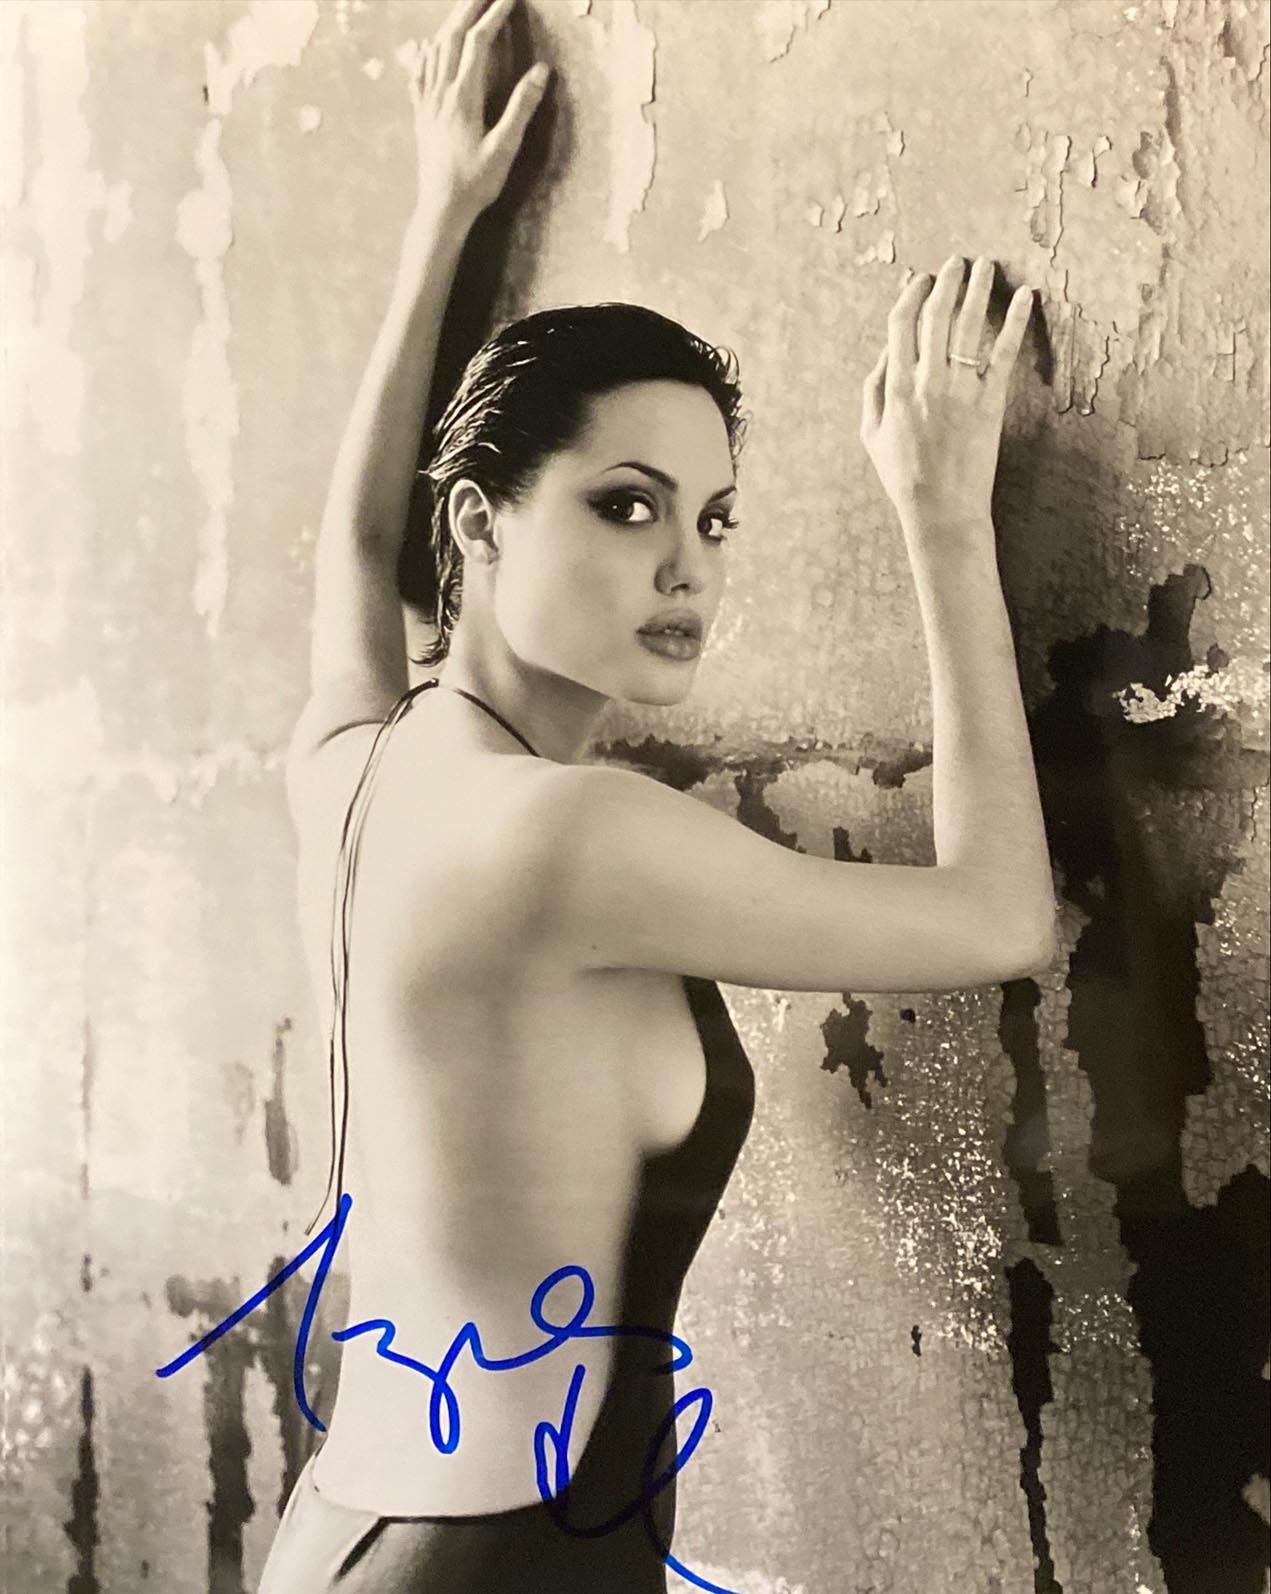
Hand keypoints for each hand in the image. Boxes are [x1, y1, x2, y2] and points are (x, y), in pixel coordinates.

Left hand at [408, 0, 549, 224]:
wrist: (441, 208)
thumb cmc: (475, 182)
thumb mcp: (504, 149)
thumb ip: (521, 107)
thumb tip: (541, 70)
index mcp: (463, 97)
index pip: (478, 42)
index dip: (494, 15)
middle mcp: (440, 92)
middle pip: (451, 36)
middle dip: (468, 7)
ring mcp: (427, 101)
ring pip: (433, 49)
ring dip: (449, 23)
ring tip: (463, 9)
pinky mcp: (420, 114)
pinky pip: (418, 71)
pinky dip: (426, 51)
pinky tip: (427, 46)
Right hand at [859, 255, 1033, 533]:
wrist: (940, 510)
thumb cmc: (903, 476)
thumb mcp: (871, 435)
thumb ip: (873, 389)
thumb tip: (886, 351)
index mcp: (895, 387)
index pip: (901, 325)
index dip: (911, 295)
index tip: (922, 279)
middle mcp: (927, 382)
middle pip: (937, 315)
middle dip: (947, 281)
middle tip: (958, 262)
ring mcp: (960, 391)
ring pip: (969, 326)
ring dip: (978, 289)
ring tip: (986, 265)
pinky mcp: (990, 403)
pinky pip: (1004, 352)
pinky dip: (1015, 320)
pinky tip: (1026, 296)